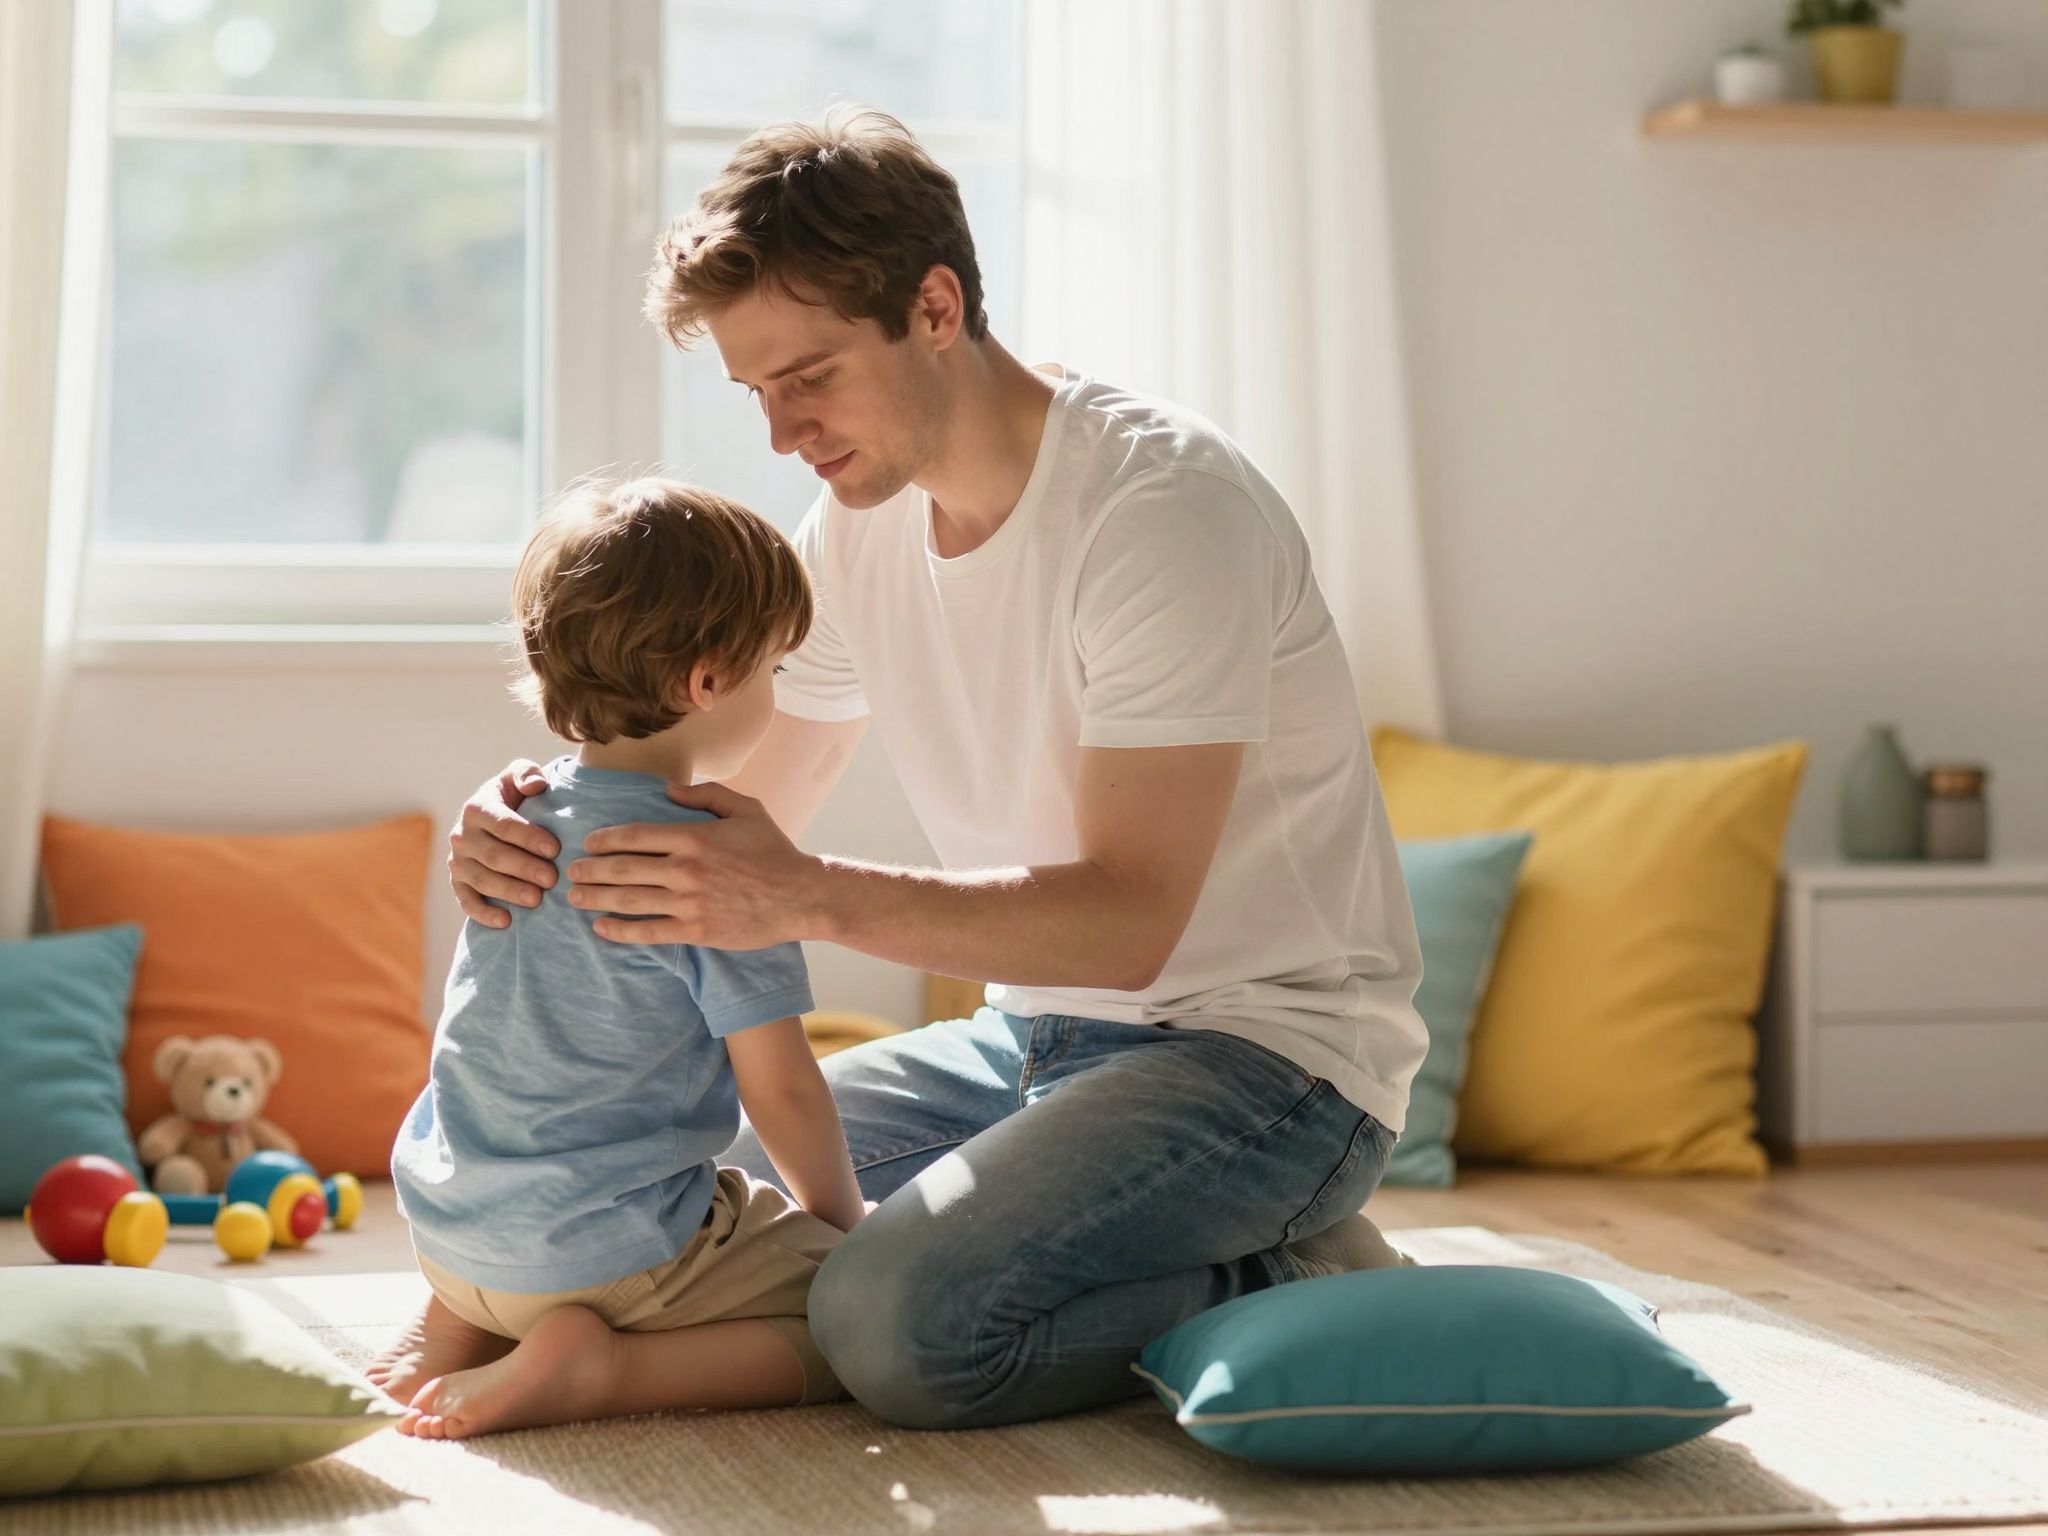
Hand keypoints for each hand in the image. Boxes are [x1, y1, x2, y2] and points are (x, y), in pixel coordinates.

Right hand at [449, 760, 558, 927]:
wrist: (495, 817)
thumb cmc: (515, 796)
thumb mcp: (519, 775)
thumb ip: (527, 773)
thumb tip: (536, 785)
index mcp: (477, 807)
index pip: (503, 824)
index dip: (528, 837)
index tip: (554, 848)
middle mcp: (462, 835)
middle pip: (493, 855)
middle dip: (524, 868)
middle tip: (552, 879)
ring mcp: (457, 861)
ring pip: (481, 879)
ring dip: (508, 891)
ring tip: (536, 900)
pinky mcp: (458, 882)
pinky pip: (466, 900)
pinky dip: (483, 913)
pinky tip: (506, 922)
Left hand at [569, 782, 822, 948]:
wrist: (802, 897)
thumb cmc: (775, 851)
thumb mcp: (747, 810)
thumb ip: (707, 795)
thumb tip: (668, 790)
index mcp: (694, 836)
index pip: (635, 835)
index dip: (605, 840)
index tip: (587, 843)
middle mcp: (686, 869)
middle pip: (624, 868)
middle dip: (591, 870)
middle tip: (570, 872)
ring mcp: (690, 902)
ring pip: (630, 900)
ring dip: (596, 898)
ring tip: (576, 897)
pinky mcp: (697, 931)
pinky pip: (649, 931)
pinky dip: (621, 930)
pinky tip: (602, 927)